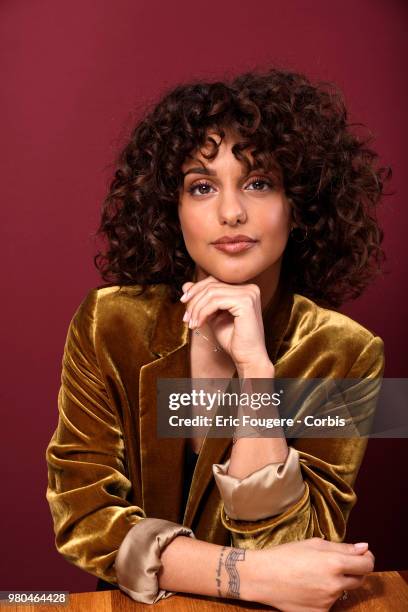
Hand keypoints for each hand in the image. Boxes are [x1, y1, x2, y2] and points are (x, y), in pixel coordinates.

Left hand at [181, 276, 273, 372]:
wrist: (246, 357)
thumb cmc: (232, 339)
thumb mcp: (213, 315)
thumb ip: (202, 300)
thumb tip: (185, 285)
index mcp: (244, 289)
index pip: (214, 280)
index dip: (196, 290)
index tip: (183, 302)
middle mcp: (249, 288)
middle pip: (211, 285)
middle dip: (194, 300)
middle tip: (186, 317)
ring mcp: (249, 294)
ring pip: (211, 292)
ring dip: (196, 309)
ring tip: (192, 323)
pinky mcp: (246, 302)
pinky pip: (215, 302)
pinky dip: (203, 313)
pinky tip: (199, 325)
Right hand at [242, 538, 374, 611]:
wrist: (262, 577)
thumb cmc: (286, 555)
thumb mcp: (314, 544)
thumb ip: (342, 547)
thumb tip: (364, 548)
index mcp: (334, 563)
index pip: (367, 565)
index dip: (367, 559)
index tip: (362, 556)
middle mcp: (335, 585)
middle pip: (359, 580)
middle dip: (354, 570)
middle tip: (336, 563)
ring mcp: (328, 602)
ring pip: (342, 591)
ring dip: (336, 582)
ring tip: (313, 574)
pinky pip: (330, 603)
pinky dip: (324, 595)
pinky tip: (307, 587)